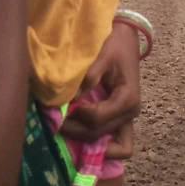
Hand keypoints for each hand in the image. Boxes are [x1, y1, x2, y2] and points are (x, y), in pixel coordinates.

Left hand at [61, 22, 140, 158]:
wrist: (126, 39)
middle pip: (99, 135)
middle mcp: (130, 113)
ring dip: (85, 142)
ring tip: (64, 128)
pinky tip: (77, 133)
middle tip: (54, 120)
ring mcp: (127, 119)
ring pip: (109, 146)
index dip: (76, 116)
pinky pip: (114, 142)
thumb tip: (73, 99)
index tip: (62, 105)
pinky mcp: (121, 119)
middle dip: (75, 130)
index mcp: (127, 98)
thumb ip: (89, 77)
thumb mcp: (102, 56)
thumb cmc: (114, 45)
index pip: (97, 119)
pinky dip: (98, 144)